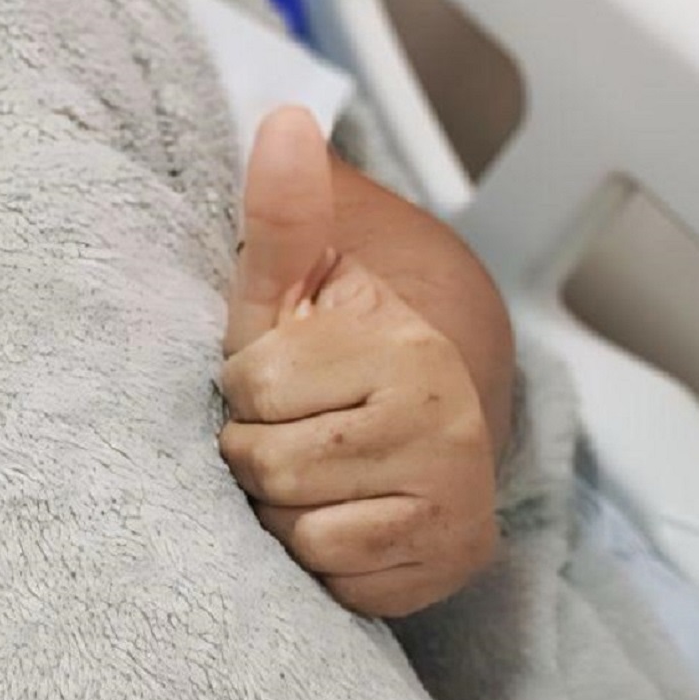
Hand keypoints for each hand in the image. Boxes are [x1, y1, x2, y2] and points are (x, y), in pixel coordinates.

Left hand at [216, 107, 498, 619]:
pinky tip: (343, 514)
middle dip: (257, 451)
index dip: (243, 387)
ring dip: (284, 510)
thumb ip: (282, 209)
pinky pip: (336, 582)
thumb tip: (283, 117)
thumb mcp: (293, 277)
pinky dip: (322, 561)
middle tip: (294, 427)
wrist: (428, 408)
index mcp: (404, 349)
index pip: (252, 393)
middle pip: (269, 470)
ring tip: (315, 471)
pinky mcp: (451, 563)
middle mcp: (445, 427)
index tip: (274, 375)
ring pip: (299, 534)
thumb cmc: (332, 341)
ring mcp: (455, 502)